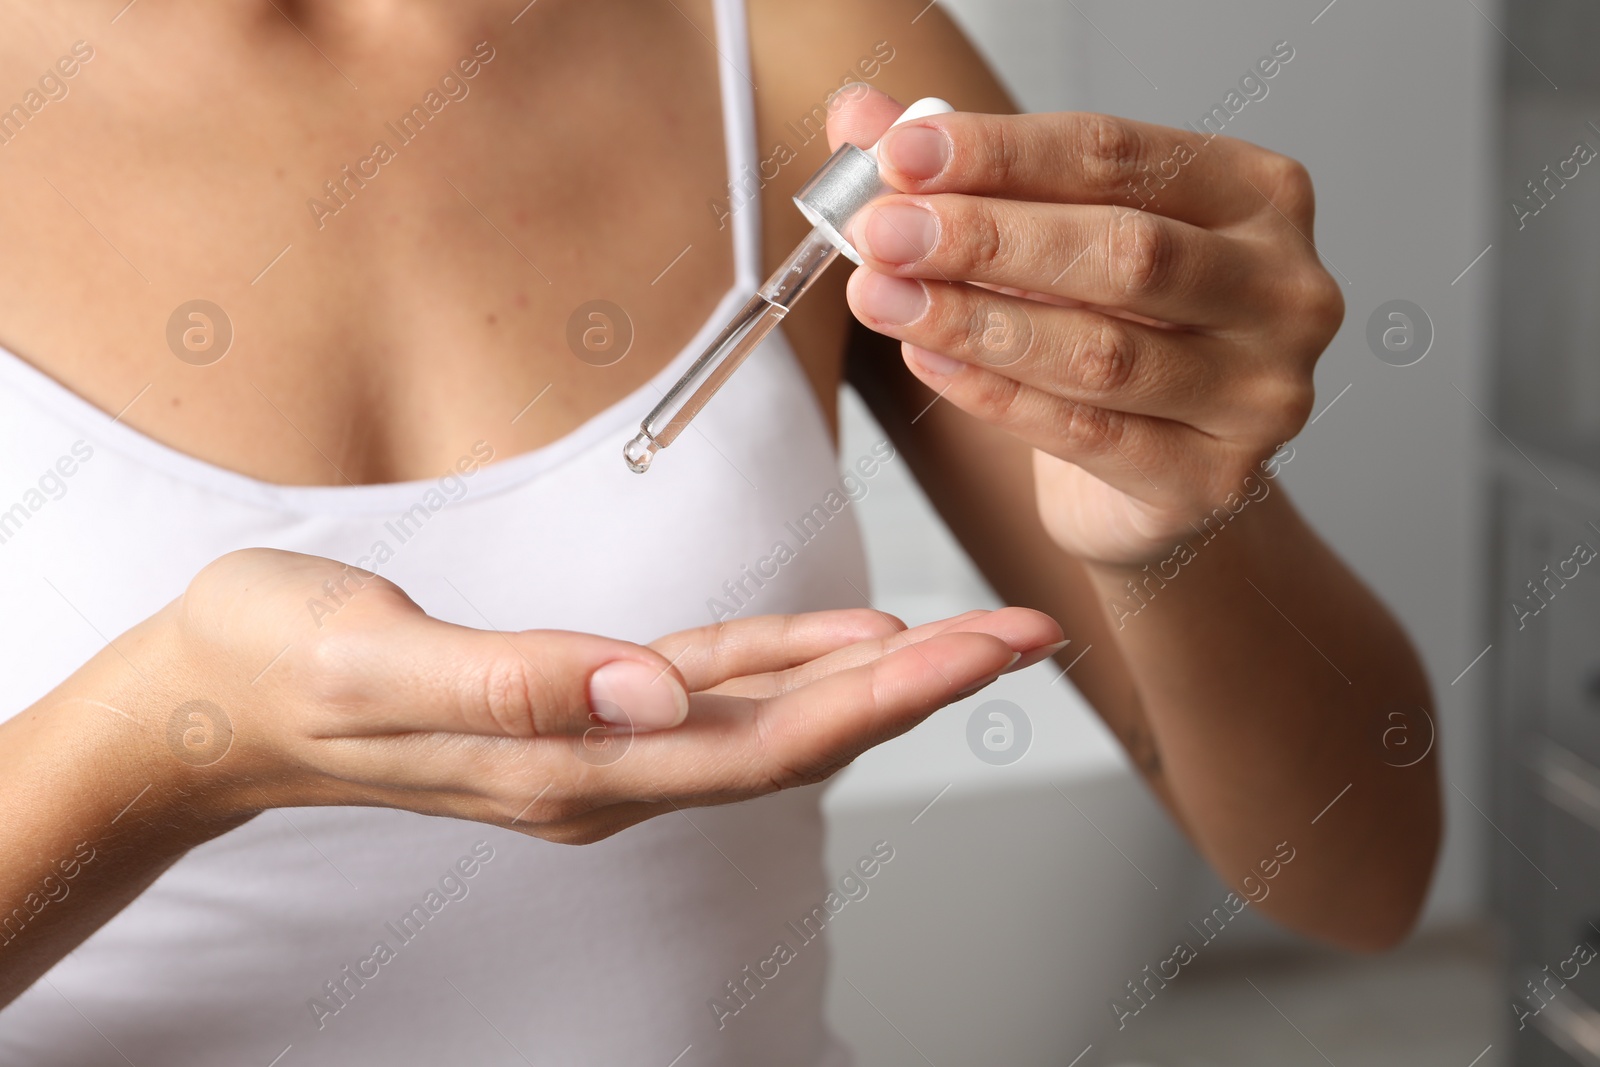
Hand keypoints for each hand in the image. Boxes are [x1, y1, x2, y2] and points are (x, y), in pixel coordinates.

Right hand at [138, 549, 1060, 842]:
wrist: (211, 701)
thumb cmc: (278, 663)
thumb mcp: (375, 659)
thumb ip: (518, 681)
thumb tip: (651, 694)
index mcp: (573, 763)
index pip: (769, 740)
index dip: (887, 697)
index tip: (986, 650)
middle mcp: (606, 770)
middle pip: (799, 736)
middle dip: (920, 687)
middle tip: (1027, 636)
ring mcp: (599, 746)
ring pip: (771, 716)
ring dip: (874, 678)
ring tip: (972, 637)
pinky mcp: (581, 707)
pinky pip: (711, 689)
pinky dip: (788, 662)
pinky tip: (839, 638)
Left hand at [834, 90, 1341, 564]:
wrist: (1149, 476)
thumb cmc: (1109, 330)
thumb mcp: (1049, 237)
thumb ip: (969, 175)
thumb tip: (861, 115)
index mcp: (1254, 193)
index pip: (1116, 154)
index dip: (1001, 152)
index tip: (901, 154)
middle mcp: (1282, 287)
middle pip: (1123, 251)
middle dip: (987, 237)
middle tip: (884, 234)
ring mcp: (1262, 391)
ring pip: (1102, 352)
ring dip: (976, 320)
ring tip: (883, 298)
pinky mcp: (1216, 478)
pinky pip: (1088, 434)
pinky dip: (996, 395)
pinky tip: (928, 359)